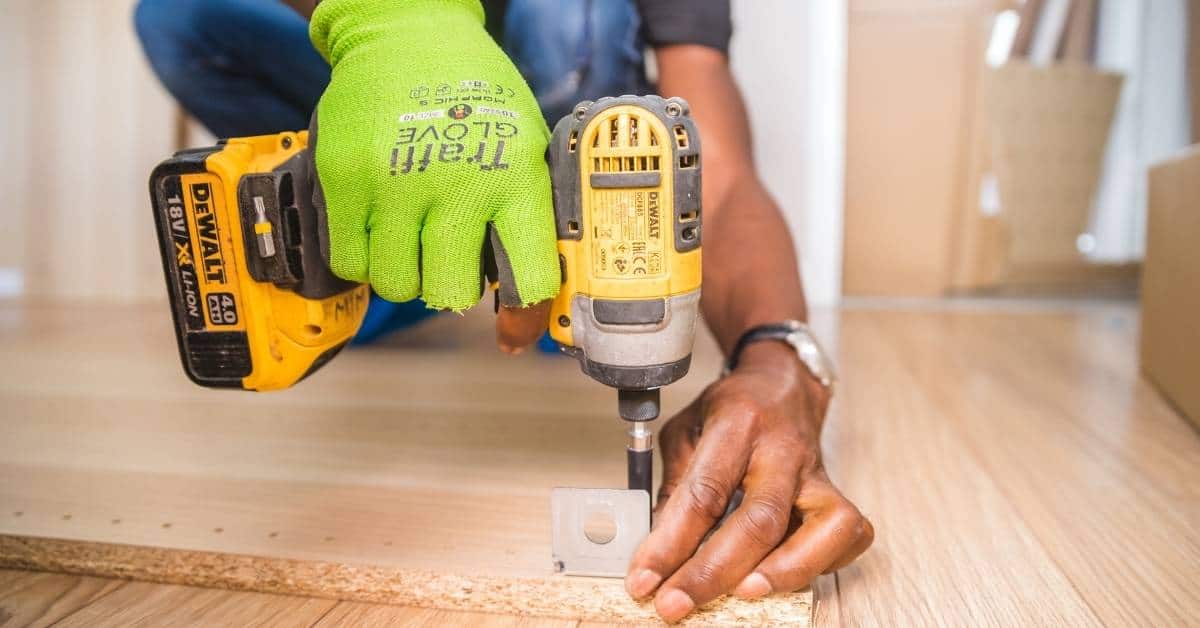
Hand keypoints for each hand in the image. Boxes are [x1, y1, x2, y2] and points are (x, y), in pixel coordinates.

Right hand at [309, 0, 559, 331]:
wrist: (407, 32)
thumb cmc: (475, 96)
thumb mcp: (524, 145)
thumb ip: (526, 216)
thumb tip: (527, 301)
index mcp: (515, 177)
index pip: (528, 276)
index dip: (524, 315)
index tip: (515, 327)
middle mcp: (457, 183)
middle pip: (451, 293)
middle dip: (451, 287)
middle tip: (449, 259)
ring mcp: (395, 183)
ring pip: (398, 285)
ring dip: (406, 274)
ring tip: (413, 236)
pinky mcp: (344, 180)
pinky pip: (350, 262)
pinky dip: (364, 258)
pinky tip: (380, 227)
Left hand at [625, 341, 873, 621]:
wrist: (782, 384)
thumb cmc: (731, 410)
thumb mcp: (686, 431)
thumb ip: (675, 487)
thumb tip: (658, 550)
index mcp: (737, 424)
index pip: (704, 492)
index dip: (670, 544)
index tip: (643, 580)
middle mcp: (782, 448)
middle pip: (759, 519)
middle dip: (713, 572)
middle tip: (676, 604)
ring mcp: (817, 472)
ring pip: (822, 528)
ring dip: (782, 572)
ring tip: (741, 595)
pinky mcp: (837, 491)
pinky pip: (847, 534)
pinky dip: (821, 563)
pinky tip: (784, 576)